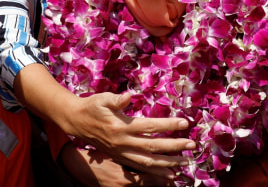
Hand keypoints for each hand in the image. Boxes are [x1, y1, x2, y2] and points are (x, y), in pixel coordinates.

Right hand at [62, 92, 194, 178]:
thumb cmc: (91, 106)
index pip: (150, 126)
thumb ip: (116, 99)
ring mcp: (121, 152)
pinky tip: (169, 173)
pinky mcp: (119, 157)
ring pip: (148, 162)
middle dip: (174, 146)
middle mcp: (122, 142)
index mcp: (120, 126)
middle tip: (192, 145)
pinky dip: (155, 171)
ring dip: (168, 163)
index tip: (185, 123)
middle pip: (153, 147)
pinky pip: (140, 168)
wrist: (75, 121)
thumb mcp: (101, 98)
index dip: (168, 124)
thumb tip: (129, 95)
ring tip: (186, 162)